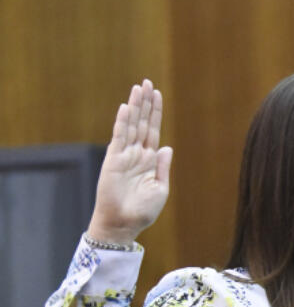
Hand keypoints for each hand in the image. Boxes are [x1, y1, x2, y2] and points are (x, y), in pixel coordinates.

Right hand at [88, 79, 173, 244]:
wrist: (124, 223)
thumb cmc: (143, 210)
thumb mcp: (160, 188)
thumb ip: (162, 167)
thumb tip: (167, 147)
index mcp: (149, 160)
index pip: (153, 130)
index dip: (155, 112)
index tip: (157, 94)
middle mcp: (136, 154)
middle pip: (142, 122)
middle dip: (145, 103)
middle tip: (147, 82)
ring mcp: (124, 155)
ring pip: (131, 125)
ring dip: (134, 107)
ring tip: (138, 88)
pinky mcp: (113, 160)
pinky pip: (119, 138)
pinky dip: (122, 123)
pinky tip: (125, 108)